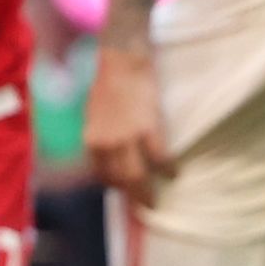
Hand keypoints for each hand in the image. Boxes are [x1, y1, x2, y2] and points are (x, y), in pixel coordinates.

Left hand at [79, 39, 172, 201]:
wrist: (119, 59)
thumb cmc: (105, 82)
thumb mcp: (92, 114)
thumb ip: (99, 134)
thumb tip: (107, 150)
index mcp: (90, 139)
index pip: (100, 173)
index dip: (113, 185)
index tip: (122, 191)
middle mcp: (105, 143)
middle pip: (119, 179)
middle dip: (132, 196)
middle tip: (144, 206)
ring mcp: (126, 137)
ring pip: (137, 174)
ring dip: (148, 190)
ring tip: (156, 199)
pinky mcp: (148, 128)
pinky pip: (159, 157)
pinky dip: (167, 168)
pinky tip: (174, 174)